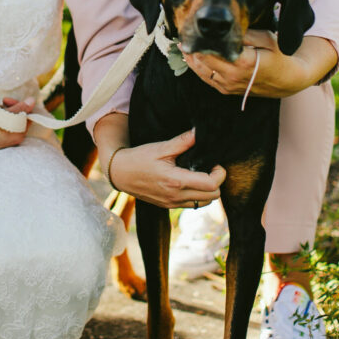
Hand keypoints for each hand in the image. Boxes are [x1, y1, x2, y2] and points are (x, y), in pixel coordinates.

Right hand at [0, 97, 34, 152]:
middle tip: (1, 101)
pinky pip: (5, 121)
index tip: (6, 100)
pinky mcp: (0, 135)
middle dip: (11, 106)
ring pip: (12, 117)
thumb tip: (33, 100)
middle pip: (21, 115)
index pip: (28, 115)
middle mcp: (16, 137)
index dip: (19, 104)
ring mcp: (8, 137)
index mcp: (19, 134)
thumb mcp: (1, 116)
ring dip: (4, 110)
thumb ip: (18, 108)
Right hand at [109, 128, 225, 209]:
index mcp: (176, 181)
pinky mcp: (169, 206)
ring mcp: (172, 203)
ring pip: (205, 203)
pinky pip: (193, 205)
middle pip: (213, 196)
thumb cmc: (139, 158)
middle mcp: (176, 196)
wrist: (120, 173)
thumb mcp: (161, 147)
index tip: (214, 163)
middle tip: (209, 167)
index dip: (219, 173)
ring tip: (199, 174)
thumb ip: (183, 141)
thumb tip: (199, 132)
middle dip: (216, 181)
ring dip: (208, 190)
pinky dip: (198, 195)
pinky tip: (190, 181)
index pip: (211, 185)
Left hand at [182, 31, 336, 97]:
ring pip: (202, 71)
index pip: (213, 50)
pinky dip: (197, 68)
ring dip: (192, 58)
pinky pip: (206, 79)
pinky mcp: (226, 90)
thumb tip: (226, 29)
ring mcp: (228, 86)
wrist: (287, 81)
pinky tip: (191, 58)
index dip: (200, 40)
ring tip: (183, 45)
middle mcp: (233, 76)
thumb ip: (246, 34)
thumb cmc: (279, 57)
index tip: (191, 29)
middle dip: (193, 48)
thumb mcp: (267, 39)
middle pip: (203, 60)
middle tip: (184, 34)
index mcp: (243, 62)